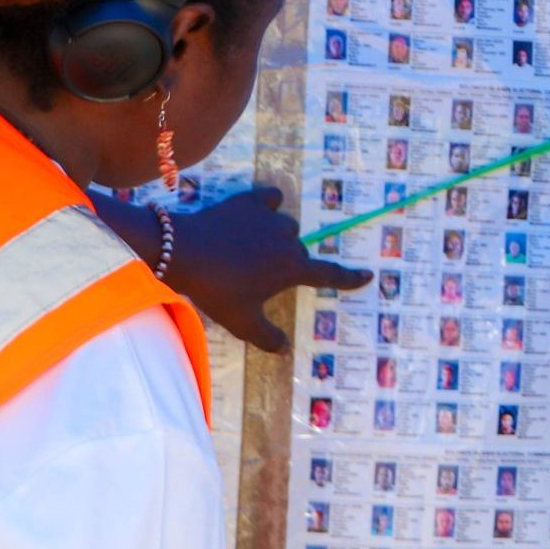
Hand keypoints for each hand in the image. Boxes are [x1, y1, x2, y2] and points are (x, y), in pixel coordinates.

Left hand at [97, 187, 368, 351]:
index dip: (349, 278)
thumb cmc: (216, 291)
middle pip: (300, 251)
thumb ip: (268, 338)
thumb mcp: (242, 322)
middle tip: (265, 278)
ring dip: (280, 237)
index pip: (329, 274)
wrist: (182, 253)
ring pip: (287, 227)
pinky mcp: (247, 201)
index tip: (367, 276)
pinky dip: (269, 205)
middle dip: (290, 263)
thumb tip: (285, 349)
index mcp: (291, 269)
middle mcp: (287, 241)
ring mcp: (268, 218)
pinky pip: (270, 199)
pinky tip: (260, 211)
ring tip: (256, 249)